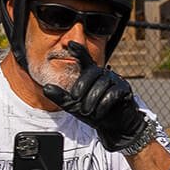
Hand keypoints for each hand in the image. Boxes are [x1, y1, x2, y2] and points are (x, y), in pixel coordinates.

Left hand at [41, 40, 154, 154]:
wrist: (114, 126)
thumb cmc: (95, 112)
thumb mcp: (74, 106)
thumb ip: (61, 97)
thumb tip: (45, 88)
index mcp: (91, 74)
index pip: (85, 58)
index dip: (79, 50)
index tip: (70, 43)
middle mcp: (103, 73)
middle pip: (91, 73)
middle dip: (81, 90)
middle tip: (77, 103)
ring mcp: (115, 79)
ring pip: (101, 85)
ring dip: (92, 101)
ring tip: (89, 111)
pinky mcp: (124, 89)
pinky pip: (112, 94)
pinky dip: (103, 106)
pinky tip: (100, 112)